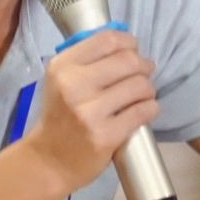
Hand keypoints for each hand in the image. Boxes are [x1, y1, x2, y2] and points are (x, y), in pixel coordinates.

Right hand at [26, 29, 157, 193]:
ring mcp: (90, 112)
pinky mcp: (106, 135)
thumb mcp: (60, 80)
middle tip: (144, 72)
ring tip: (143, 93)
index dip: (128, 41)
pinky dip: (150, 107)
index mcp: (62, 67)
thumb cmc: (58, 116)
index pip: (107, 39)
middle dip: (144, 65)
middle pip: (128, 60)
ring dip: (148, 88)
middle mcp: (74, 85)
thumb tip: (126, 45)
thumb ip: (86, 60)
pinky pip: (143, 111)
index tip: (133, 49)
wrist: (48, 160)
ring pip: (140, 85)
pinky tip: (145, 109)